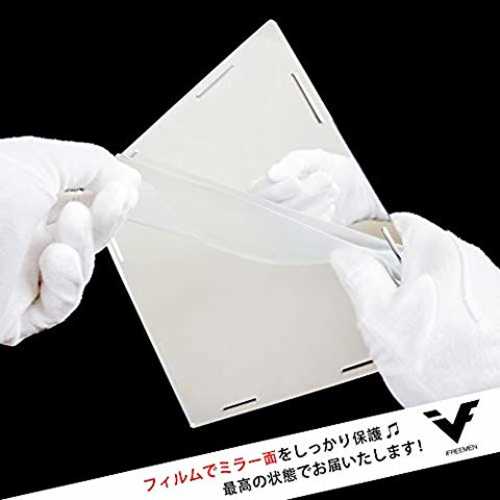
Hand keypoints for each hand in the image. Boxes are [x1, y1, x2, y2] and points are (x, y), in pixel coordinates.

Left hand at [0, 137, 140, 345]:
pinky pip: (61, 305)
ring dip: (84, 245)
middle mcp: (22, 239)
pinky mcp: (18, 313)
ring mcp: (20, 277)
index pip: (80, 203)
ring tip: (75, 220)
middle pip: (86, 237)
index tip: (125, 185)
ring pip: (80, 271)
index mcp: (22, 203)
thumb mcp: (36, 159)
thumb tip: (126, 178)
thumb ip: (89, 163)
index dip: (108, 196)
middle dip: (107, 216)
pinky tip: (55, 259)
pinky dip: (67, 282)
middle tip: (117, 199)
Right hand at [252, 149, 385, 224]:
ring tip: (332, 190)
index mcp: (264, 189)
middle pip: (279, 209)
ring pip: (293, 222)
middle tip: (324, 179)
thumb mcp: (309, 159)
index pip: (260, 195)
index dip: (278, 191)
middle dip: (305, 194)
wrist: (353, 188)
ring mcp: (287, 225)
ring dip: (316, 205)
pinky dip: (322, 218)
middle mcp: (271, 209)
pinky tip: (330, 207)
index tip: (296, 182)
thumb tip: (273, 173)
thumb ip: (291, 164)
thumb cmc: (327, 170)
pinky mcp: (303, 237)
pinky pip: (307, 233)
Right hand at [331, 212, 499, 405]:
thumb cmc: (444, 365)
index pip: (400, 221)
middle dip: (396, 273)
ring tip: (412, 329)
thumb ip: (359, 276)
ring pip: (438, 275)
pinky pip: (458, 295)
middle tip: (385, 306)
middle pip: (419, 250)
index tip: (362, 256)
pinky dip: (442, 308)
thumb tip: (346, 257)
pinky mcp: (495, 306)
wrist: (488, 404)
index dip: (374, 238)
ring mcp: (487, 282)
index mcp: (437, 250)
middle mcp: (469, 258)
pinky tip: (436, 338)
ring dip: (419, 293)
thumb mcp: (379, 317)